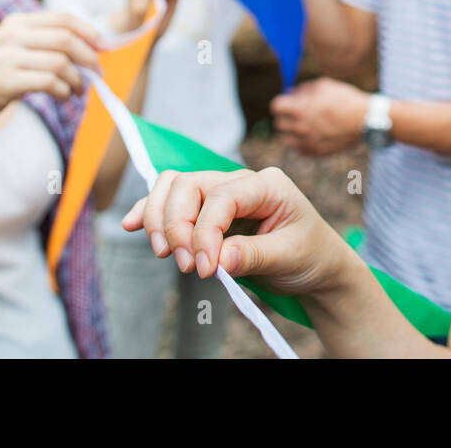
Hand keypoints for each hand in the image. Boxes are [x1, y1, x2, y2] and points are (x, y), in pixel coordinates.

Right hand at [0, 12, 103, 137]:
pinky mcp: (3, 81)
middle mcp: (9, 35)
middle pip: (66, 39)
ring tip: (79, 91)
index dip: (89, 32)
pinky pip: (49, 82)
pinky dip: (64, 91)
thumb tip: (95, 45)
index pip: (63, 18)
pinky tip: (64, 96)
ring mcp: (4, 57)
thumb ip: (46, 43)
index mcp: (16, 22)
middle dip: (89, 57)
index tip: (105, 48)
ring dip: (78, 80)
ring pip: (60, 62)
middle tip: (99, 74)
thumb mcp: (16, 49)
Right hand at [122, 167, 349, 297]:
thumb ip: (253, 256)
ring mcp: (222, 192)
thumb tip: (218, 258)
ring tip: (166, 253)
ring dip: (161, 219)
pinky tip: (132, 226)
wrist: (318, 267)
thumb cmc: (310, 256)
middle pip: (189, 185)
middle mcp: (241, 181)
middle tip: (185, 265)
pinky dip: (151, 212)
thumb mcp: (290, 257)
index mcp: (267, 184)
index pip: (221, 197)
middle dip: (178, 225)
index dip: (204, 232)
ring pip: (175, 188)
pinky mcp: (208, 211)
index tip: (203, 269)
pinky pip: (172, 200)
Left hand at [270, 77, 368, 155]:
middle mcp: (300, 127)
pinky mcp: (316, 152)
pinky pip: (299, 150)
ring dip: (291, 132)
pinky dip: (302, 143)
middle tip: (296, 113)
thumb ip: (303, 89)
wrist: (365, 120)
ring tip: (303, 126)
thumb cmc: (345, 99)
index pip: (276, 107)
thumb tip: (291, 93)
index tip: (288, 103)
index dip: (282, 102)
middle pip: (279, 124)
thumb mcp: (324, 85)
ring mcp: (308, 142)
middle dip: (285, 116)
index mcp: (300, 109)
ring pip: (287, 139)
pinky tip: (312, 135)